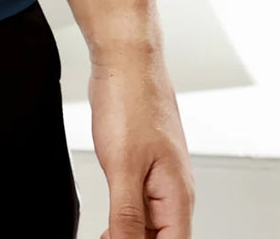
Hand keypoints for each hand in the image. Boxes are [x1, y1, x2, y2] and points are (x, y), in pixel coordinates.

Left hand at [87, 49, 194, 236]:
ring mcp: (160, 177)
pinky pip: (140, 203)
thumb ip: (127, 215)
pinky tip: (107, 222)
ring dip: (128, 234)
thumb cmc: (130, 101)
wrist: (125, 58)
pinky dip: (125, 217)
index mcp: (177, 196)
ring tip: (102, 234)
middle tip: (103, 237)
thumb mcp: (123, 167)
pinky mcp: (144, 164)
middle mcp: (174, 190)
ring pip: (150, 224)